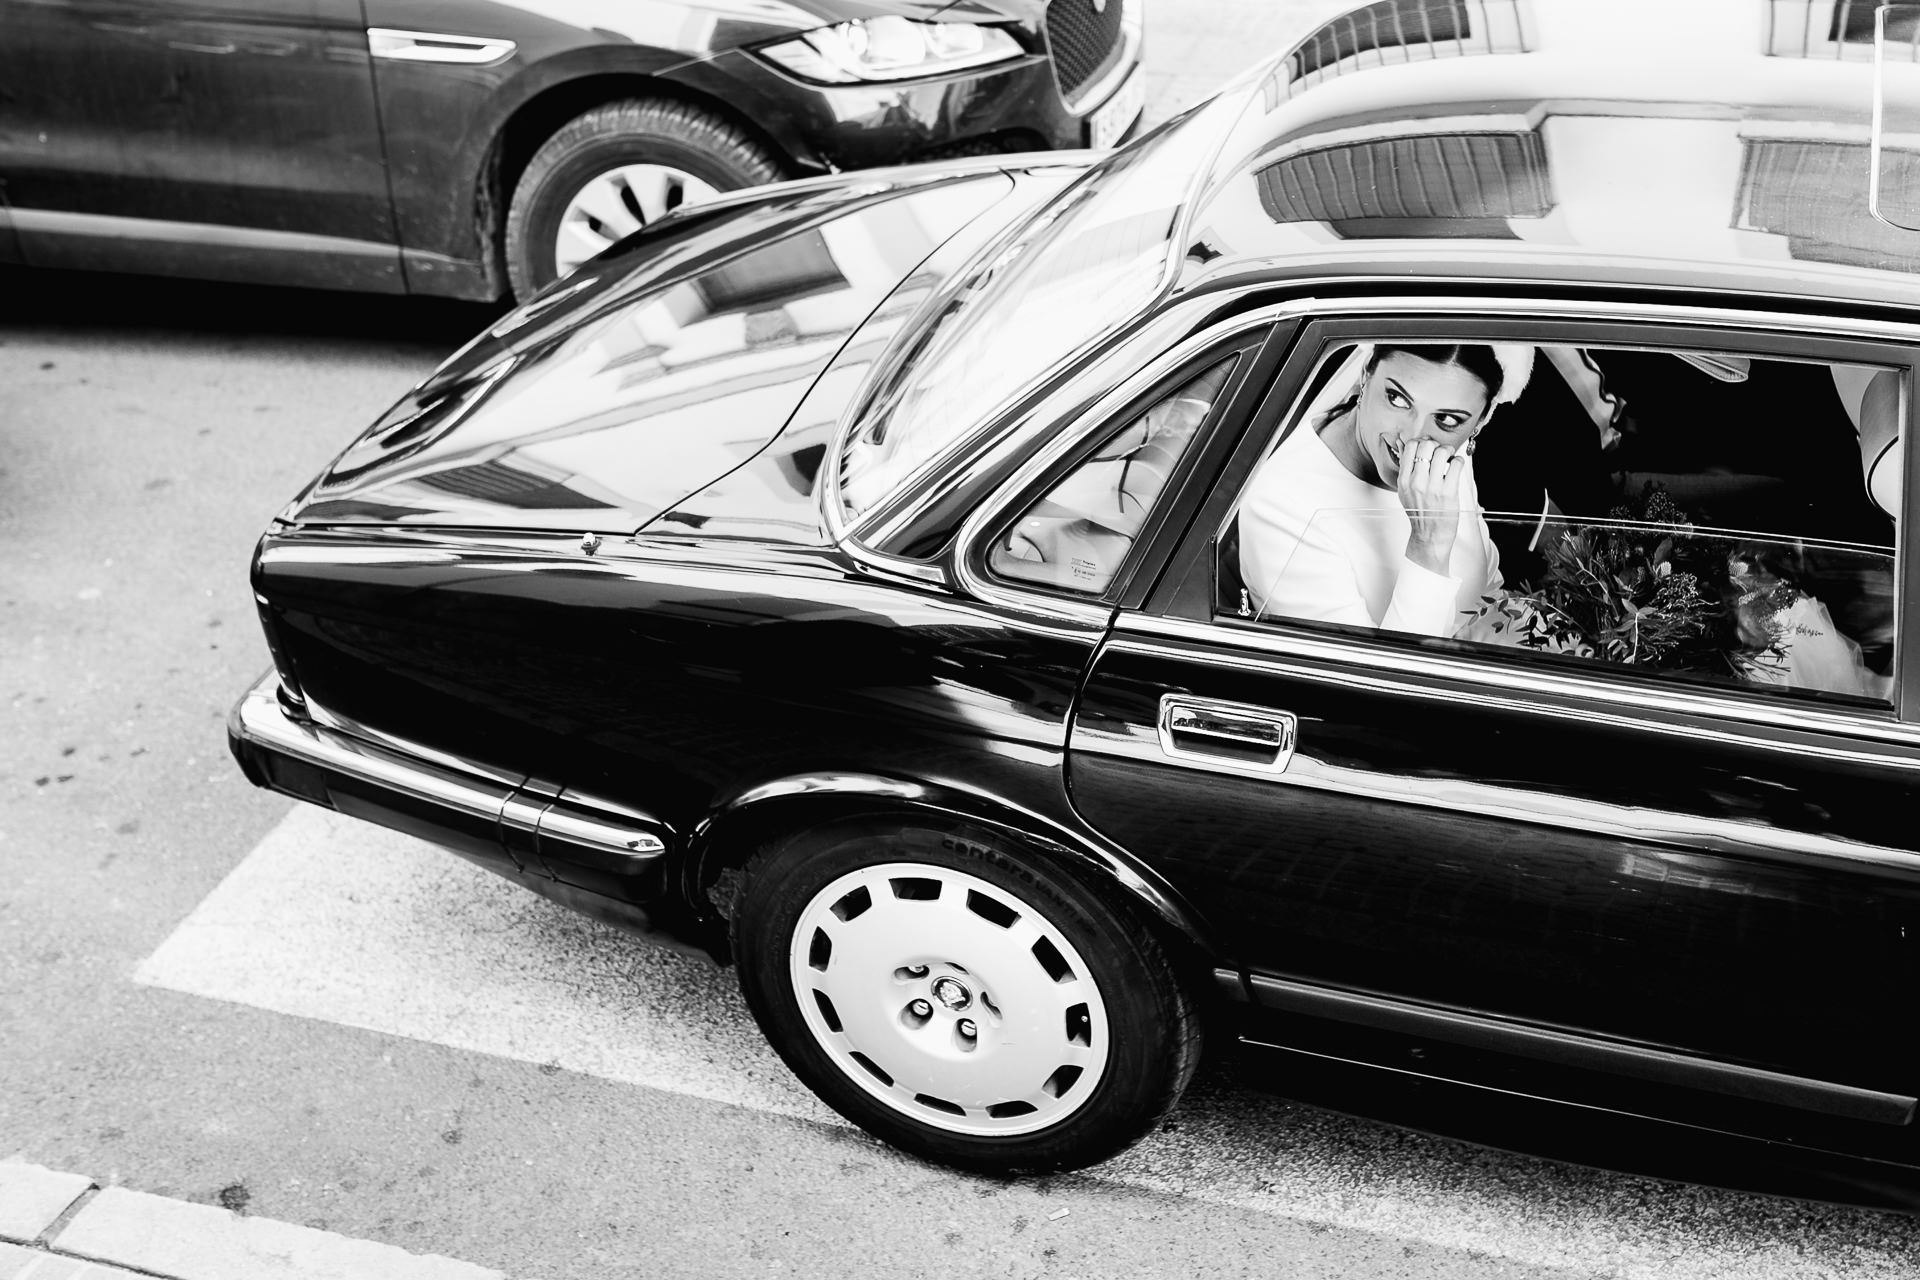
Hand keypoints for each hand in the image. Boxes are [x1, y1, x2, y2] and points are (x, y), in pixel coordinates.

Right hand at [1397, 437, 1469, 574]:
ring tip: (1449, 458)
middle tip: (1440, 452)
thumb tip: (1404, 445)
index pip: (1410, 447)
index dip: (1421, 442)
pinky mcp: (1449, 492)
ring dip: (1448, 451)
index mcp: (1404, 480)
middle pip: (1426, 446)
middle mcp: (1417, 482)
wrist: (1429, 535)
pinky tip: (1455, 467)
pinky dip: (1458, 461)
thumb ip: (1405, 469)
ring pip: (1442, 452)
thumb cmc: (1419, 513)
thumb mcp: (1405, 491)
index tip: (1427, 447)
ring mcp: (1433, 487)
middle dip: (1435, 445)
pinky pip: (1456, 464)